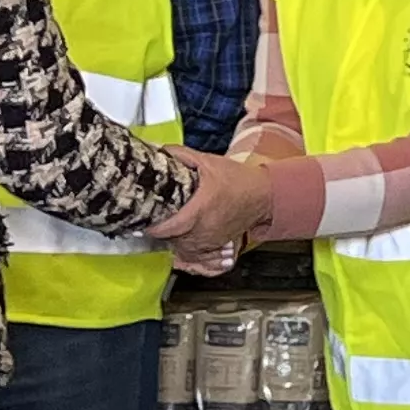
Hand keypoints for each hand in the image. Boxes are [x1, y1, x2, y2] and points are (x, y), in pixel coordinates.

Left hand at [151, 148, 274, 255]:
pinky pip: (197, 257)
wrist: (263, 195)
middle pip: (173, 240)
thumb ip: (182, 155)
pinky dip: (188, 253)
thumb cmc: (238, 180)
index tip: (146, 220)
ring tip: (166, 231)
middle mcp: (205, 229)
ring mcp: (211, 241)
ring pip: (183, 251)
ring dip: (173, 242)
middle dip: (161, 233)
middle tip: (153, 222)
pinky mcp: (216, 246)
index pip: (169, 227)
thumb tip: (161, 152)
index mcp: (200, 209)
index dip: (154, 226)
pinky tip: (182, 246)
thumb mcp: (208, 162)